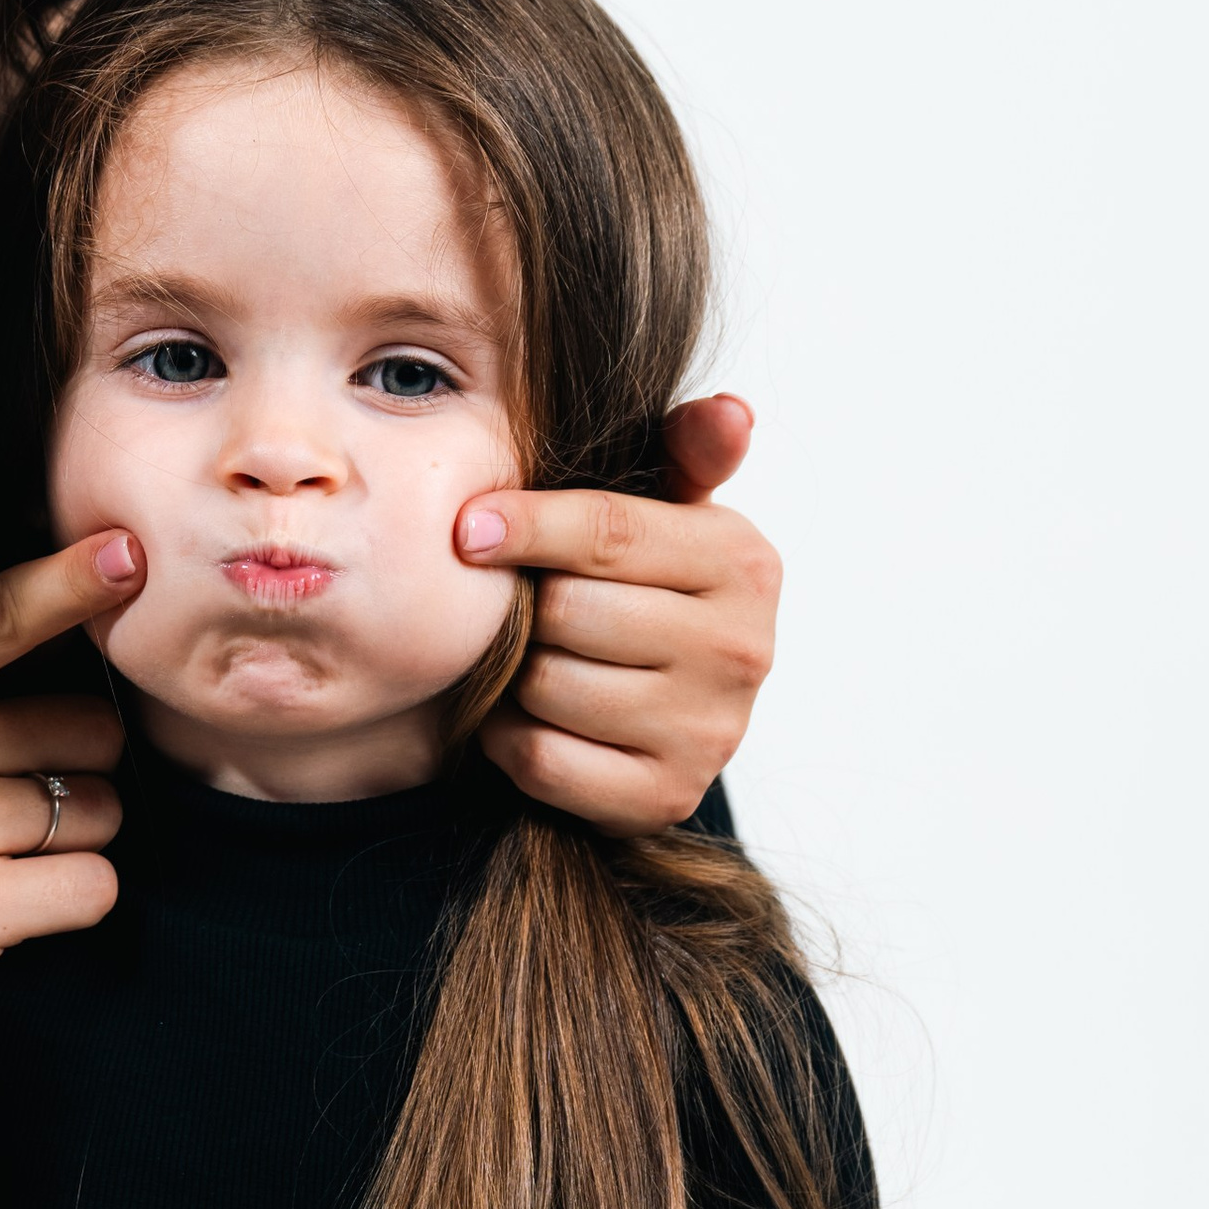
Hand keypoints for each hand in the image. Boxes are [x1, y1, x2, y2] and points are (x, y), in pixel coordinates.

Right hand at [0, 530, 146, 1108]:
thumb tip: (61, 643)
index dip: (66, 582)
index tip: (125, 553)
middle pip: (84, 725)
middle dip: (72, 772)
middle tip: (0, 818)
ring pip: (101, 809)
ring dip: (73, 845)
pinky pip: (95, 884)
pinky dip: (71, 905)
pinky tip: (7, 916)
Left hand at [456, 394, 779, 828]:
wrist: (671, 713)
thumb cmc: (650, 588)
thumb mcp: (670, 513)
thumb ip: (684, 451)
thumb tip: (730, 411)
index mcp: (742, 562)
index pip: (610, 533)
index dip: (526, 526)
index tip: (465, 529)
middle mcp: (740, 648)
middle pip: (569, 612)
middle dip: (527, 608)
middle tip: (522, 608)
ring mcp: (709, 730)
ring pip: (548, 686)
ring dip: (514, 675)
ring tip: (529, 659)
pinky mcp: (665, 796)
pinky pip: (542, 758)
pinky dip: (511, 739)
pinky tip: (526, 717)